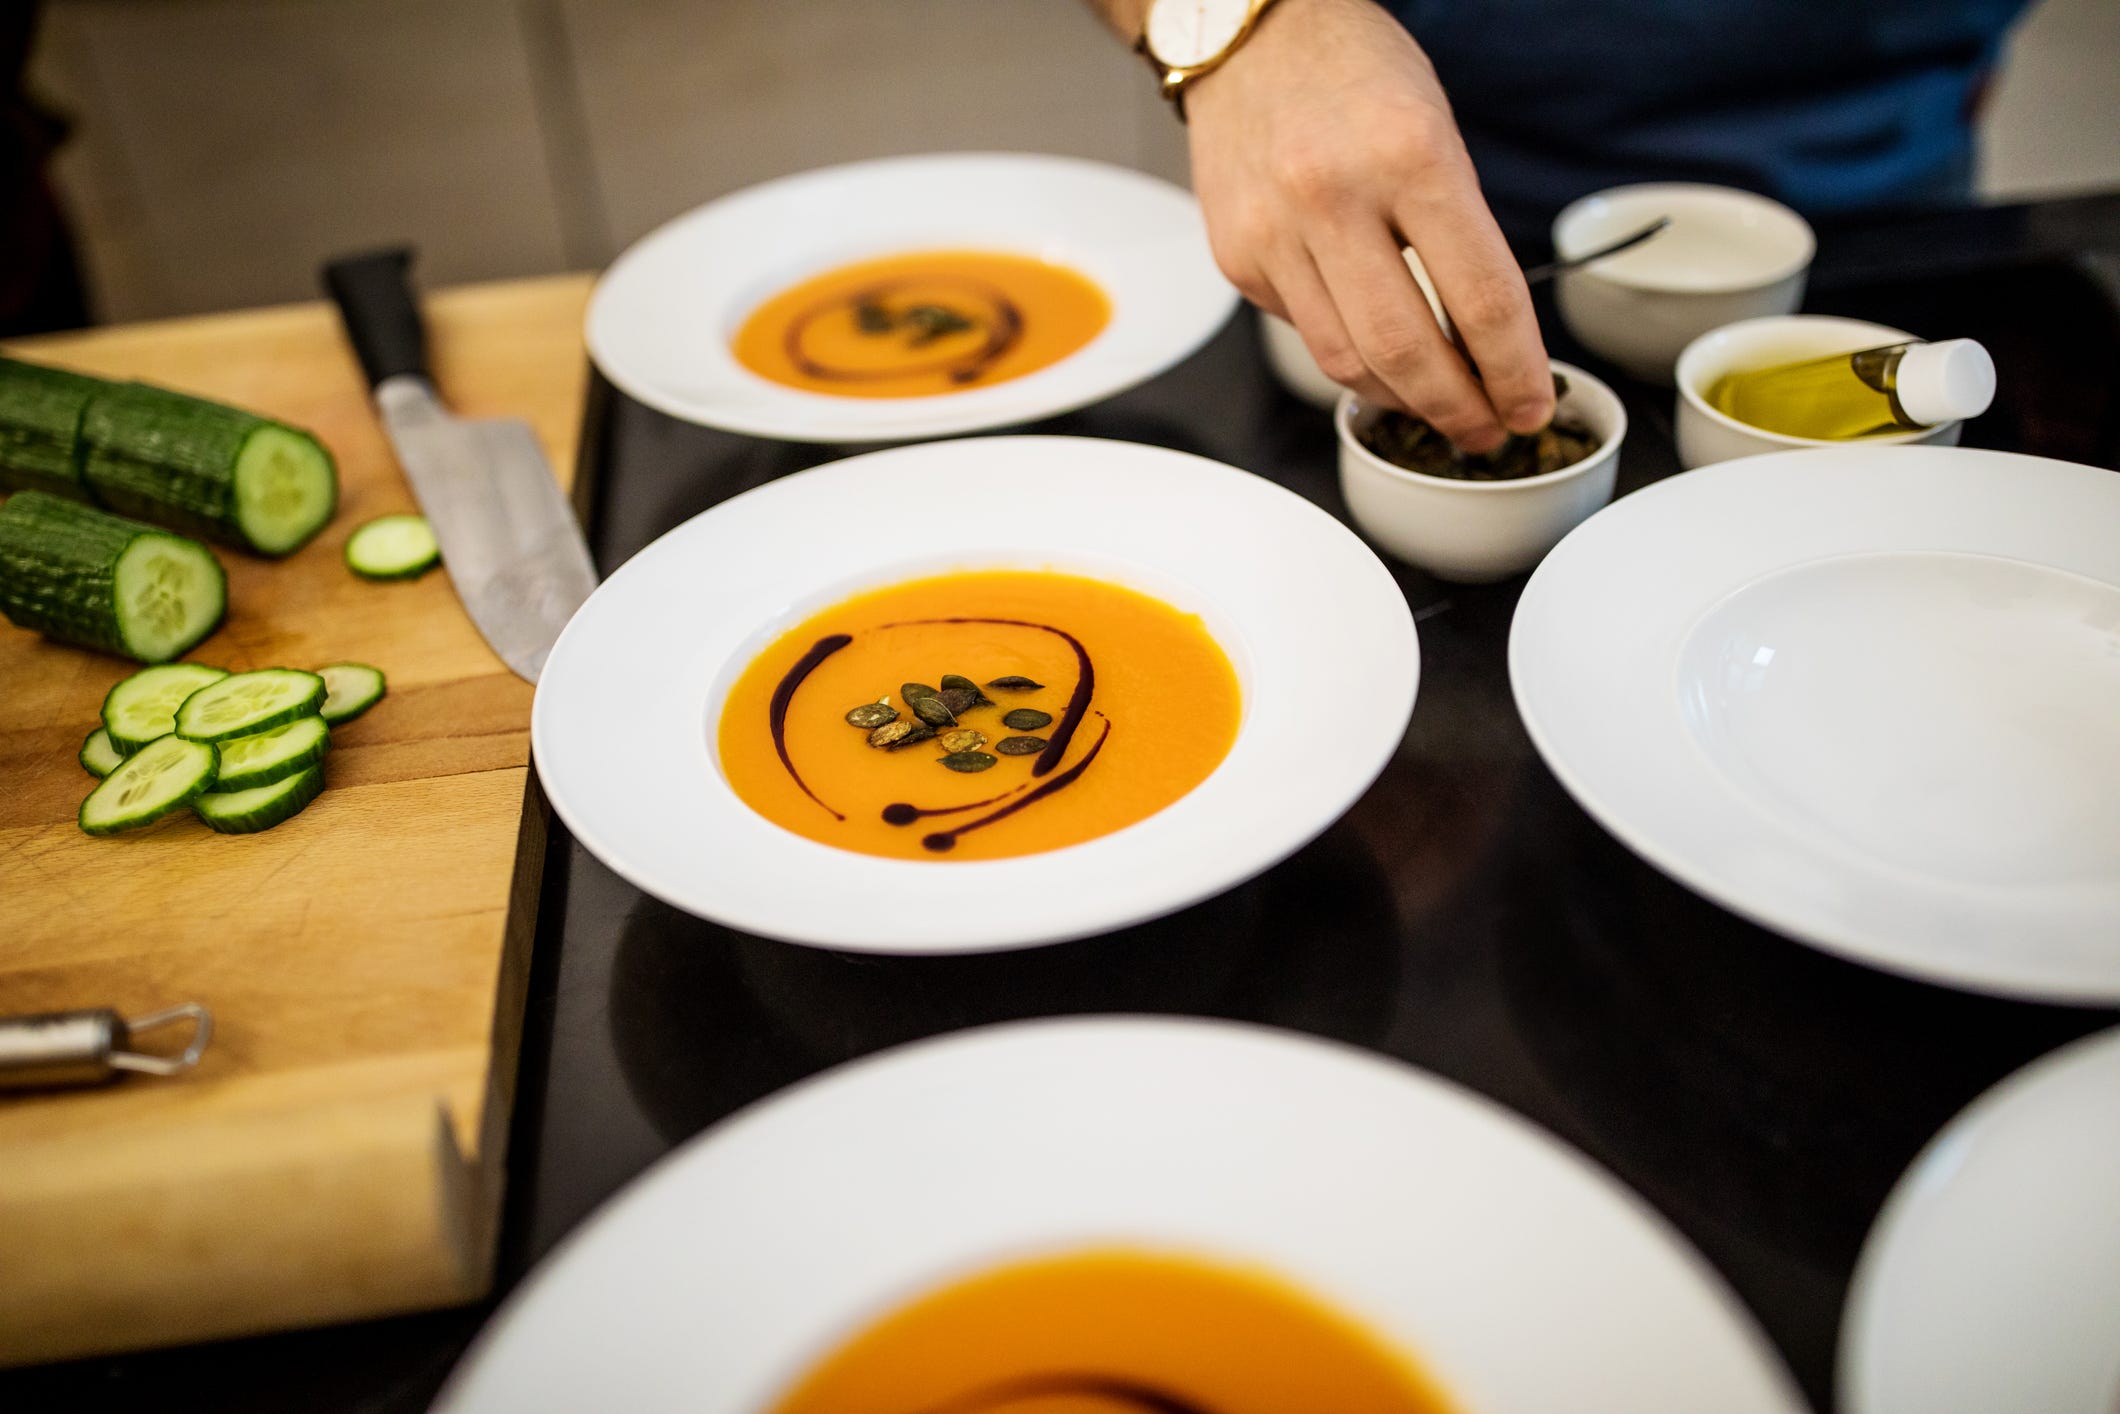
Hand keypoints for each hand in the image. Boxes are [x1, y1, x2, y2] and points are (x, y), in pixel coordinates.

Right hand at [1183, 0, 1551, 449]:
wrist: (1247, 32)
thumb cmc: (1352, 70)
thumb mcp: (1435, 128)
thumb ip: (1459, 230)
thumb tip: (1486, 337)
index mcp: (1409, 156)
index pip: (1480, 297)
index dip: (1514, 369)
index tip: (1531, 404)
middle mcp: (1332, 198)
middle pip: (1406, 352)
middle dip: (1457, 409)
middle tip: (1485, 430)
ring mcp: (1274, 234)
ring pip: (1346, 362)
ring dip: (1401, 398)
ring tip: (1435, 403)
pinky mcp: (1237, 257)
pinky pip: (1302, 332)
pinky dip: (1346, 351)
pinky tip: (1371, 342)